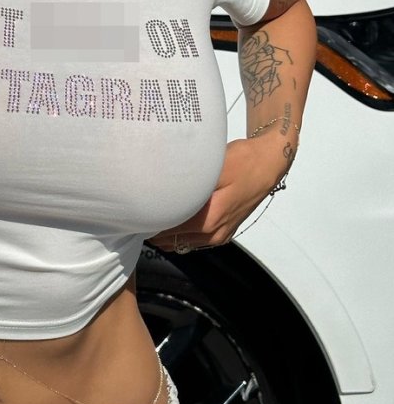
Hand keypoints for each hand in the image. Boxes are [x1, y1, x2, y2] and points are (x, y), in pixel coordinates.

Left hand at [146, 137, 284, 253]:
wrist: (268, 163)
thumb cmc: (242, 161)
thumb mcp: (214, 168)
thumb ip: (189, 184)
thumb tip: (163, 191)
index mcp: (210, 219)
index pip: (170, 230)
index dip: (150, 223)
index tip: (134, 214)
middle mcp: (215, 233)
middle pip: (174, 240)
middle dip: (155, 230)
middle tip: (136, 213)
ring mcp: (220, 234)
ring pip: (183, 242)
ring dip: (167, 232)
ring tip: (149, 214)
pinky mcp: (224, 230)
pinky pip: (195, 238)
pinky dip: (180, 232)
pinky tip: (170, 216)